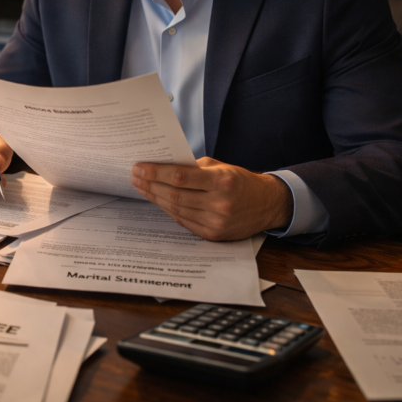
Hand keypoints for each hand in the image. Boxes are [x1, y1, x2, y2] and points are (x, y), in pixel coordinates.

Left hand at [130, 157, 292, 240]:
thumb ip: (193, 168)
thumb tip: (162, 167)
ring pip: (176, 210)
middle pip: (175, 195)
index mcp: (221, 181)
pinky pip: (184, 222)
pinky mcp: (213, 235)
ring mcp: (216, 221)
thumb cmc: (240, 181)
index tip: (139, 167)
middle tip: (135, 176)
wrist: (266, 204)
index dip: (156, 173)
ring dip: (155, 198)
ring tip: (141, 187)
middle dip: (150, 185)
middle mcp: (219, 203)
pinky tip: (158, 201)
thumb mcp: (221, 167)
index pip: (180, 177)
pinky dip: (169, 210)